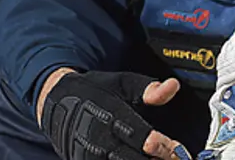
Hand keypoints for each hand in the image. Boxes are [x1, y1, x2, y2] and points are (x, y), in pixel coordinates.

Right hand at [37, 68, 190, 159]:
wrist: (55, 104)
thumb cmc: (93, 92)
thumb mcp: (121, 83)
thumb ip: (148, 89)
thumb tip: (172, 86)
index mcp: (109, 116)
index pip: (140, 137)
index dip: (161, 145)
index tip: (178, 147)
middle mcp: (97, 140)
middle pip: (132, 159)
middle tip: (177, 158)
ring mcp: (88, 156)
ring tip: (162, 159)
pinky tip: (142, 159)